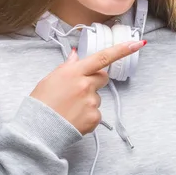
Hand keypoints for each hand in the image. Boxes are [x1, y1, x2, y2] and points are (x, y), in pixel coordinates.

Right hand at [30, 40, 146, 134]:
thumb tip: (76, 55)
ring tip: (70, 108)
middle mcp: (85, 84)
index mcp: (74, 72)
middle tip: (78, 91)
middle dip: (95, 81)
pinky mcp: (95, 117)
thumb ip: (68, 66)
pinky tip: (74, 118)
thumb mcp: (50, 79)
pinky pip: (96, 113)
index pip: (103, 57)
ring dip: (88, 101)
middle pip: (103, 77)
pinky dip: (87, 116)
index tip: (138, 43)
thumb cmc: (41, 103)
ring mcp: (92, 101)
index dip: (122, 49)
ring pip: (98, 97)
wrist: (37, 130)